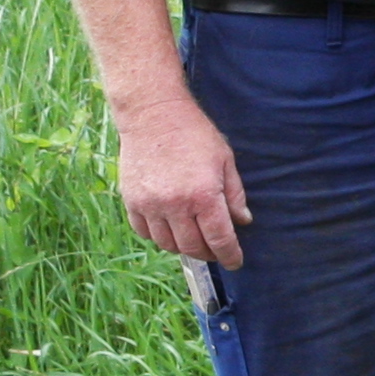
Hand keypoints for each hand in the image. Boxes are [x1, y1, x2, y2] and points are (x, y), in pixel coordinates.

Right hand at [119, 97, 251, 268]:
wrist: (153, 114)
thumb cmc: (194, 133)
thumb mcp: (225, 160)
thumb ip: (235, 195)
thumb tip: (243, 222)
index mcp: (204, 195)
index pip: (219, 239)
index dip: (229, 255)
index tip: (234, 262)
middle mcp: (175, 205)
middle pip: (193, 247)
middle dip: (208, 253)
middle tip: (215, 249)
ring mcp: (150, 205)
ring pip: (168, 244)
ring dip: (183, 247)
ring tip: (193, 238)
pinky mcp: (132, 200)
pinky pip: (145, 232)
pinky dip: (159, 236)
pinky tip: (170, 227)